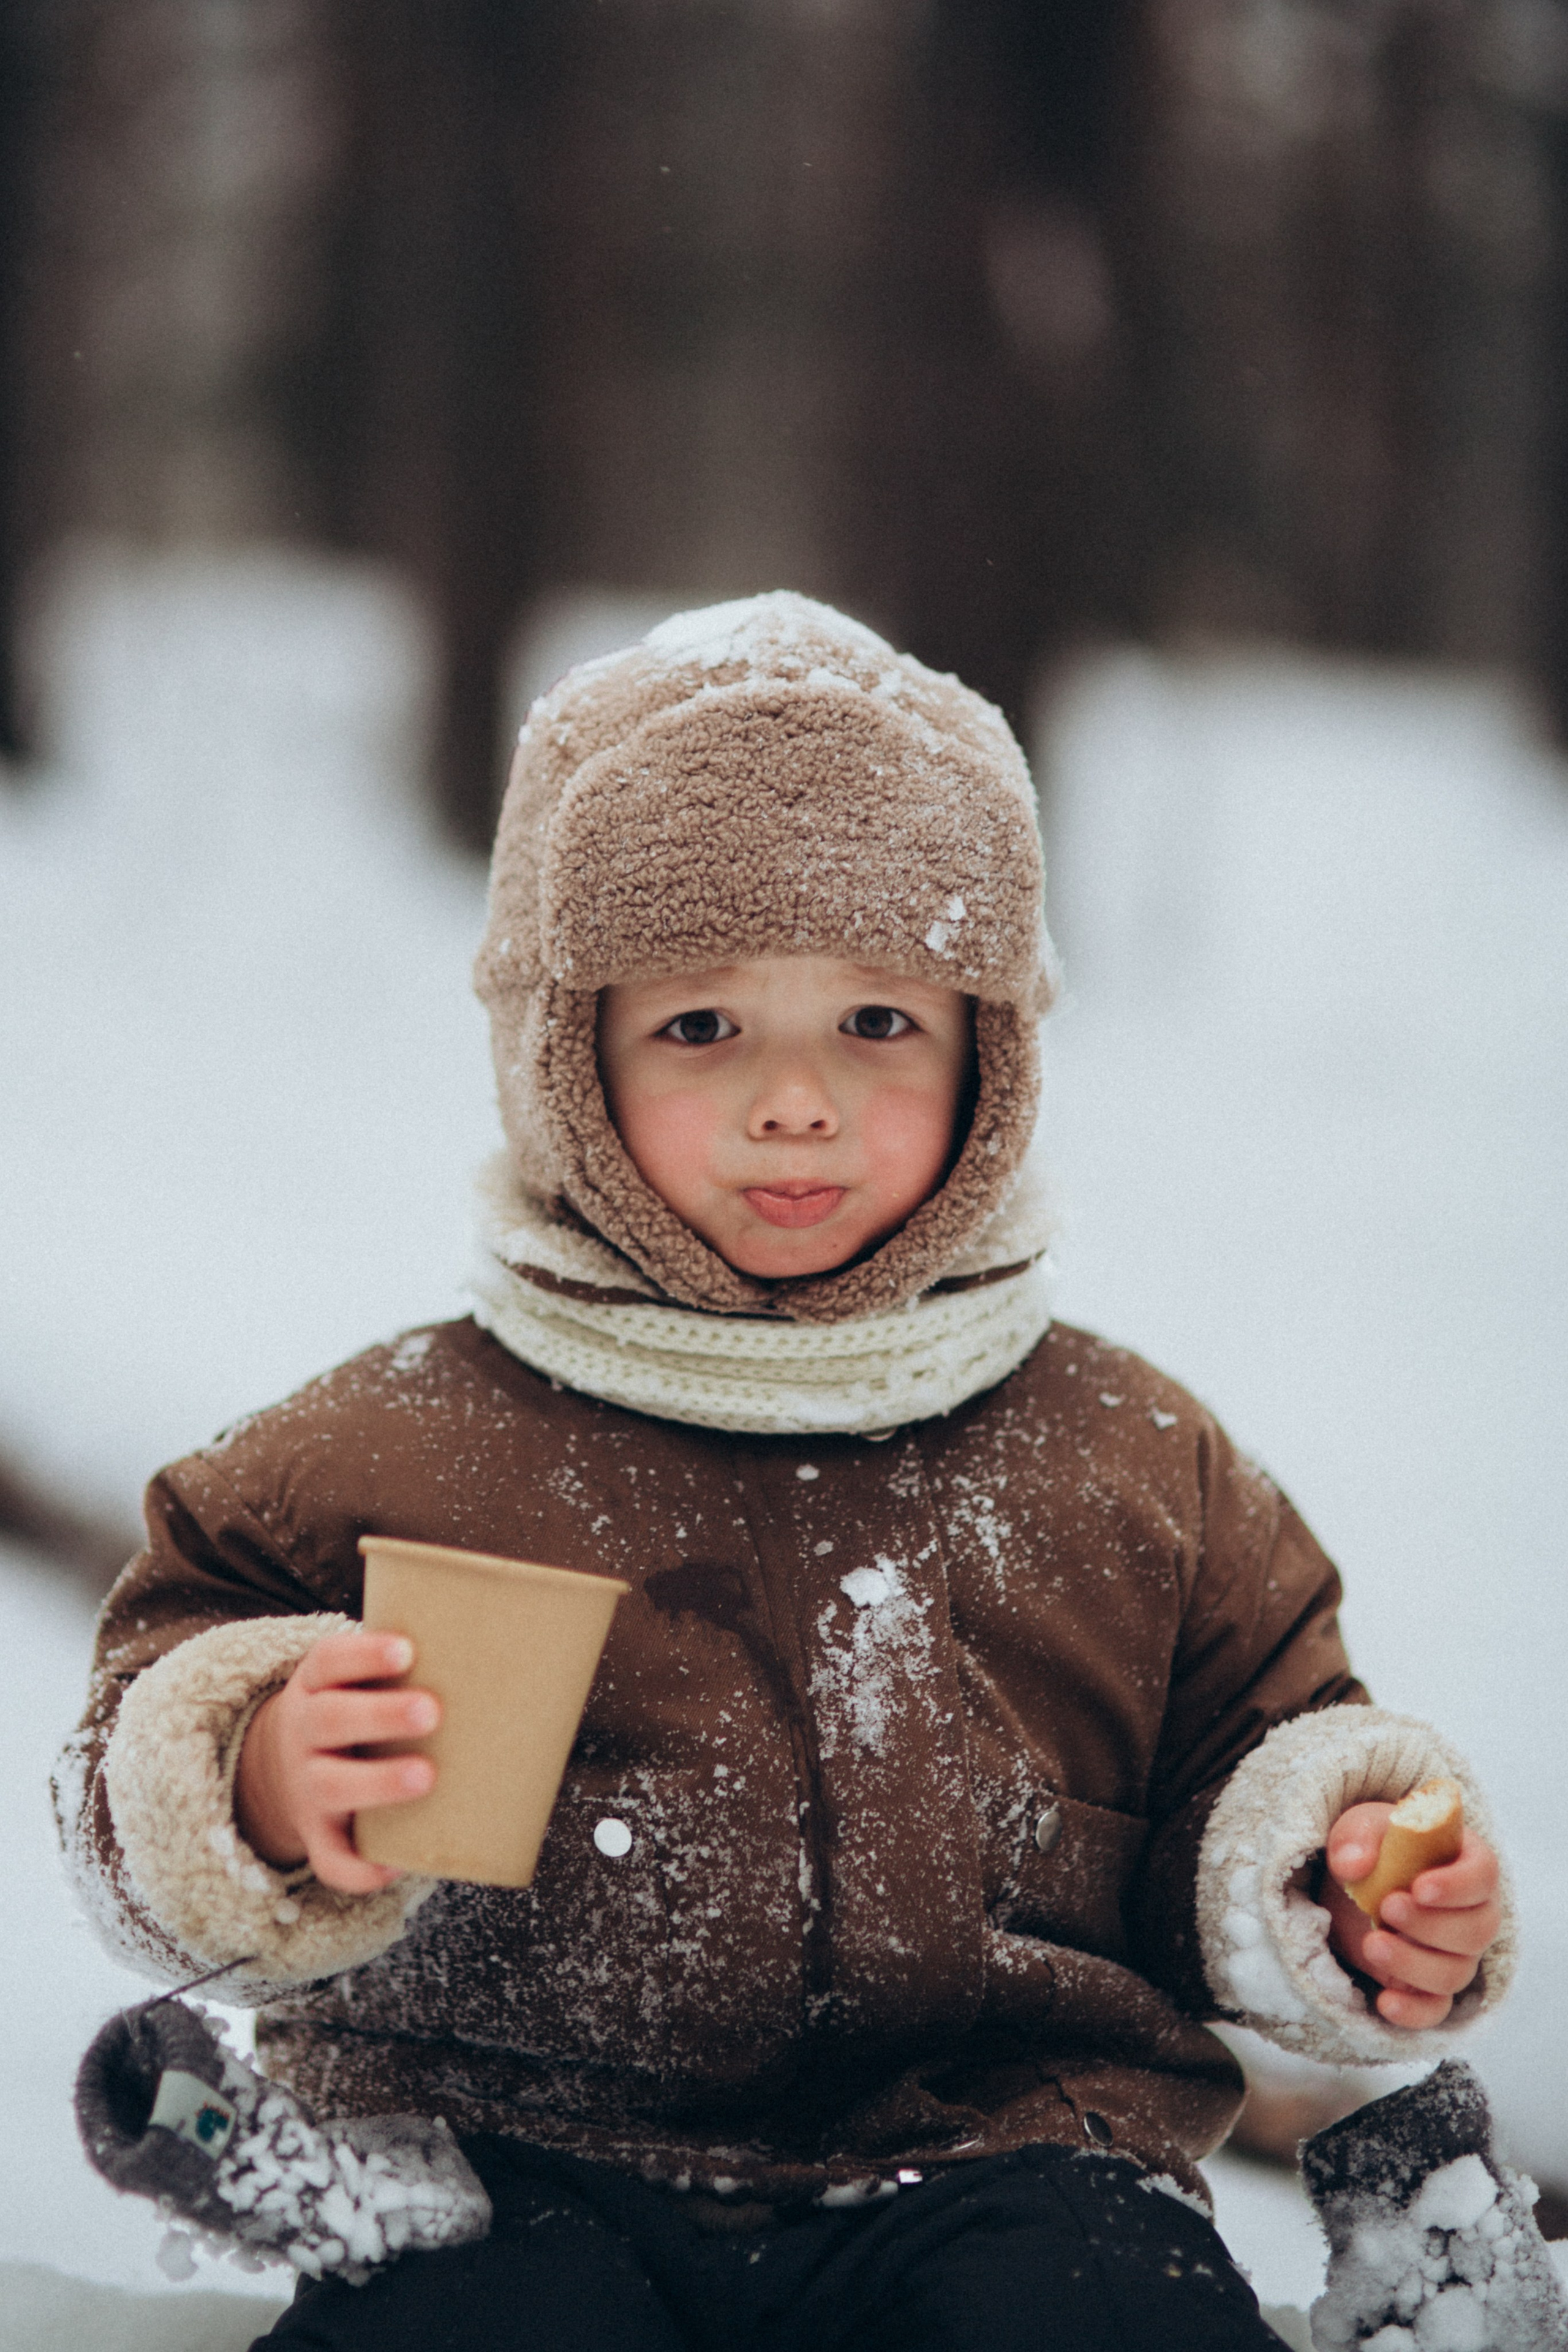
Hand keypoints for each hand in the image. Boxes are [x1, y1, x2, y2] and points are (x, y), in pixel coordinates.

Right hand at [233, 1629, 438, 1893]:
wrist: (285, 1767)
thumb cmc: (356, 1709)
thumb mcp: (358, 1681)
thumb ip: (414, 1666)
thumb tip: (510, 1651)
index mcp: (318, 1685)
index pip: (329, 1660)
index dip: (363, 1654)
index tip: (407, 1650)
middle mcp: (304, 1731)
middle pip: (330, 1718)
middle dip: (379, 1715)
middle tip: (431, 1711)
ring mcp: (306, 1785)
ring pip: (330, 1785)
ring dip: (377, 1782)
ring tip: (425, 1777)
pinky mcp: (316, 1834)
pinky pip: (329, 1858)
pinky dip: (357, 1867)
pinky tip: (395, 1865)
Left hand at [1322, 1801, 1501, 2028]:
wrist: (1357, 1882)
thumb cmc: (1374, 1846)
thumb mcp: (1360, 1827)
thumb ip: (1356, 1838)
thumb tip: (1355, 1864)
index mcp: (1466, 1863)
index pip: (1483, 1875)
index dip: (1457, 1885)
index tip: (1419, 1887)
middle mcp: (1473, 1912)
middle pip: (1476, 1931)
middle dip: (1431, 1925)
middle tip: (1387, 1908)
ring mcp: (1456, 1953)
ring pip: (1454, 1972)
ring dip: (1413, 1963)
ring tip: (1371, 1943)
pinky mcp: (1430, 1985)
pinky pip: (1435, 2009)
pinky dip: (1413, 2011)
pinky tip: (1385, 2002)